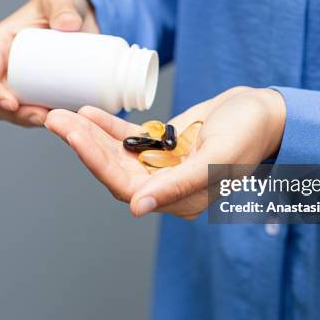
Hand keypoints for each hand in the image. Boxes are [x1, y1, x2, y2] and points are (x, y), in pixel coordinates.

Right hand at [0, 0, 98, 126]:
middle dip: (14, 114)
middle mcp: (5, 67)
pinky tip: (64, 122)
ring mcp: (22, 82)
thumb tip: (68, 25)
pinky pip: (36, 111)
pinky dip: (46, 120)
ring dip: (30, 121)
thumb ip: (64, 6)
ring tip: (56, 119)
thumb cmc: (63, 4)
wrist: (82, 17)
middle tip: (42, 117)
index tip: (11, 103)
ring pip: (15, 112)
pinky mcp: (40, 92)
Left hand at [44, 87, 285, 218]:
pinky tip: (88, 112)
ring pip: (117, 155)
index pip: (127, 186)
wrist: (264, 112)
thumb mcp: (218, 157)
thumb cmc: (250, 132)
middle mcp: (167, 188)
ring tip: (63, 114)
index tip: (72, 134)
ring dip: (90, 135)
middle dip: (84, 145)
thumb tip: (138, 208)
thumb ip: (179, 184)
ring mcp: (162, 168)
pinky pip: (129, 140)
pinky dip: (108, 127)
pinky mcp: (162, 148)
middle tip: (55, 119)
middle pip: (114, 170)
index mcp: (181, 199)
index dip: (96, 161)